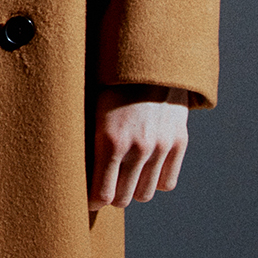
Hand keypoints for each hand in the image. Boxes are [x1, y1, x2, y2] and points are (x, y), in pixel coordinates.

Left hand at [88, 85, 189, 209]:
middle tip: (105, 184)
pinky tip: (145, 168)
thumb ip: (90, 139)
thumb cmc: (113, 80)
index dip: (93, 200)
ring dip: (133, 189)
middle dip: (111, 195)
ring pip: (145, 194)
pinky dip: (155, 180)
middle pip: (123, 199)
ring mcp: (160, 146)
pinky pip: (167, 182)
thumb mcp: (92, 105)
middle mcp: (137, 147)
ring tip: (125, 174)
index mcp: (110, 139)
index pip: (102, 195)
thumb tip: (78, 168)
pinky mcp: (178, 143)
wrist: (150, 56)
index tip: (88, 198)